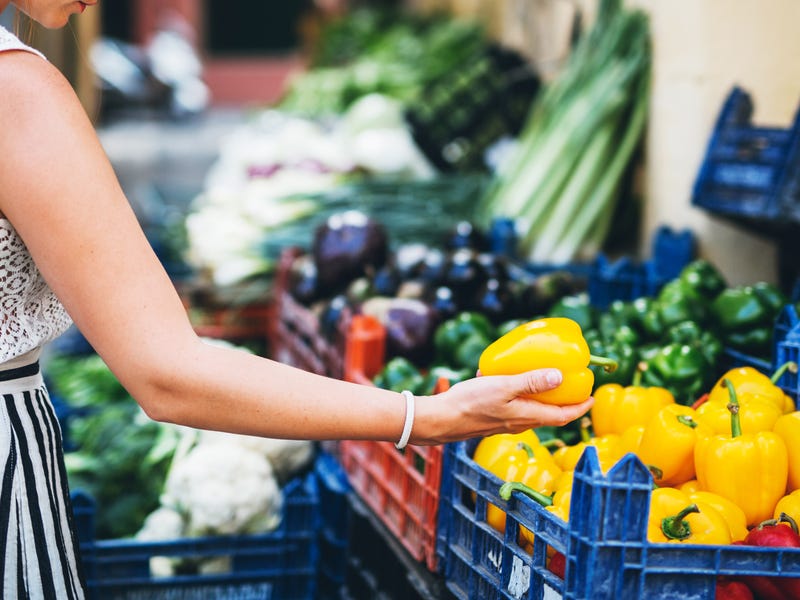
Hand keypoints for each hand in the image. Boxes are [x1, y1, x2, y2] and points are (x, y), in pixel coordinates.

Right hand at [411, 368, 593, 444]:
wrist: (442, 420)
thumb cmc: (472, 403)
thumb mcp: (504, 387)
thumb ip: (531, 382)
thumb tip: (560, 376)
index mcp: (527, 416)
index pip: (563, 416)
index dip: (580, 408)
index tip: (592, 397)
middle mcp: (520, 422)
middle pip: (550, 415)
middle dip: (565, 403)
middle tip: (574, 387)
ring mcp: (506, 422)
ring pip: (532, 411)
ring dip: (542, 398)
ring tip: (543, 378)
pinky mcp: (492, 418)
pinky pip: (514, 406)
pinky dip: (519, 394)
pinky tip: (504, 376)